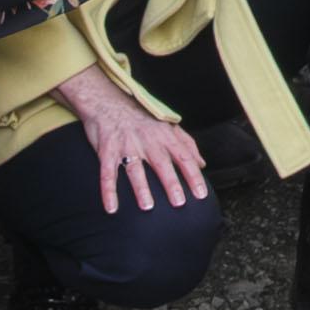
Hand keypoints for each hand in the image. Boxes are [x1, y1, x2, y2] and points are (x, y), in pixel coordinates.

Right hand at [50, 61, 211, 217]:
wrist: (108, 102)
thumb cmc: (141, 118)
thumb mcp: (168, 126)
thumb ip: (186, 144)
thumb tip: (202, 164)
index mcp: (164, 136)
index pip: (183, 157)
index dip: (193, 176)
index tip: (201, 194)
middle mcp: (147, 140)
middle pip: (161, 163)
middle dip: (171, 183)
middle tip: (179, 202)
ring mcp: (126, 145)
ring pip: (135, 169)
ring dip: (141, 188)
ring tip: (147, 206)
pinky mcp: (107, 150)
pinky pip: (107, 173)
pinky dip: (108, 191)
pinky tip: (111, 207)